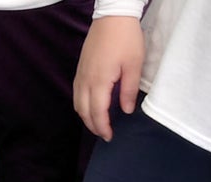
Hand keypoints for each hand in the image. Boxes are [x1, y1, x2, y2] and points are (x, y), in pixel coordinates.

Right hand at [74, 16, 144, 139]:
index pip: (97, 112)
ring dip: (86, 117)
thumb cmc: (126, 38)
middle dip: (93, 126)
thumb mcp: (134, 64)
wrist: (112, 16)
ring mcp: (81, 74)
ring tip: (97, 123)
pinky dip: (82, 105)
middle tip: (104, 134)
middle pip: (84, 112)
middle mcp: (86, 81)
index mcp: (99, 81)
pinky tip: (91, 106)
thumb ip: (129, 89)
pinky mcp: (80, 69)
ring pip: (77, 104)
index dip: (103, 127)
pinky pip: (77, 93)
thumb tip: (126, 110)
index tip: (110, 136)